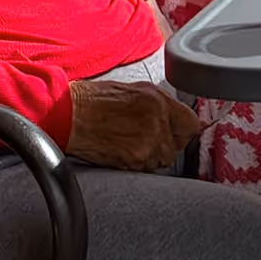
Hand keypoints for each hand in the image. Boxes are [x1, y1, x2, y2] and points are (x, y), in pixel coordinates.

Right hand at [65, 78, 199, 169]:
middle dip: (163, 145)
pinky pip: (145, 168)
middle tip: (143, 138)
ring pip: (161, 160)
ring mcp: (146, 143)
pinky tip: (121, 150)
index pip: (191, 124)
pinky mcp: (134, 160)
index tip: (173, 132)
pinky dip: (136, 164)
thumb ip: (158, 105)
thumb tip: (173, 119)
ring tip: (128, 143)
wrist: (69, 115)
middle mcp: (156, 121)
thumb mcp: (134, 90)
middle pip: (176, 147)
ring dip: (149, 156)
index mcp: (157, 100)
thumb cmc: (94, 101)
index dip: (181, 131)